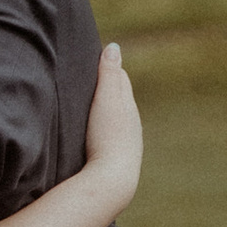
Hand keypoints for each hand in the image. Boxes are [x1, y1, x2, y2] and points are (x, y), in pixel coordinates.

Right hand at [84, 41, 141, 204]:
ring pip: (119, 119)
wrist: (112, 180)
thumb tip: (113, 46)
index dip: (110, 68)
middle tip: (94, 76)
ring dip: (109, 111)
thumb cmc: (107, 136)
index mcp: (128, 106)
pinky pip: (114, 137)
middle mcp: (132, 123)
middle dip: (111, 86)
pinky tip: (99, 136)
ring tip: (94, 106)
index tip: (97, 59)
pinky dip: (107, 129)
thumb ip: (108, 74)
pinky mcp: (120, 159)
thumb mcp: (106, 101)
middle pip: (122, 98)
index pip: (121, 79)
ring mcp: (128, 143)